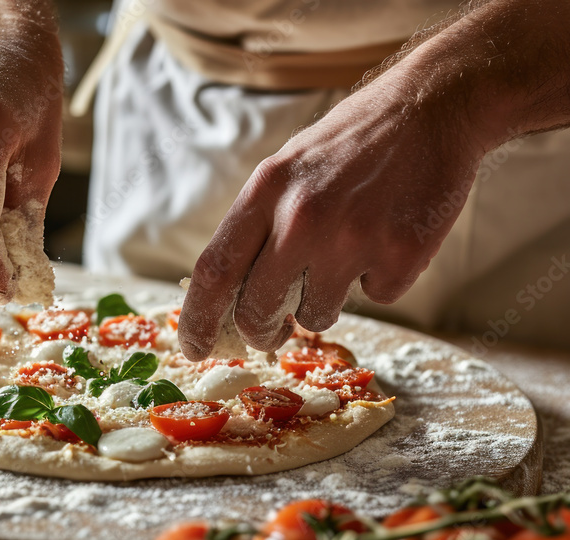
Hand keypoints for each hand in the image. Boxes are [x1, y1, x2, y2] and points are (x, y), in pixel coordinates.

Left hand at [178, 71, 490, 356]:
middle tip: (270, 332)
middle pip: (257, 308)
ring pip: (316, 315)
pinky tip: (390, 235)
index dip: (197, 318)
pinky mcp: (401, 254)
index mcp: (266, 191)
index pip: (214, 270)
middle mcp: (302, 217)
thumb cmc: (352, 143)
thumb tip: (229, 295)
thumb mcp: (286, 169)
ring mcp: (352, 238)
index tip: (194, 347)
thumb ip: (258, 224)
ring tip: (346, 252)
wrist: (432, 106)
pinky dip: (380, 278)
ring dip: (324, 302)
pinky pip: (376, 297)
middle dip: (260, 331)